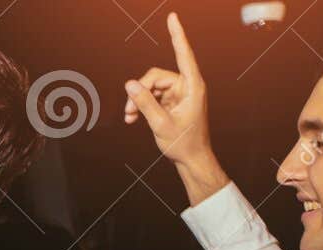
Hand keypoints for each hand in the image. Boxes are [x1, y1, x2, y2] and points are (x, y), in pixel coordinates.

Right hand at [123, 13, 229, 202]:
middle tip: (129, 111)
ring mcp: (179, 94)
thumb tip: (130, 83)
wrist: (191, 159)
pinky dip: (142, 106)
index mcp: (192, 86)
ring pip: (151, 87)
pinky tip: (133, 118)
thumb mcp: (160, 124)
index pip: (183, 54)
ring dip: (138, 101)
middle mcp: (187, 86)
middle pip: (156, 76)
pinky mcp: (172, 102)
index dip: (177, 34)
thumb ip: (144, 102)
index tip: (172, 17)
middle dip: (140, 91)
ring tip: (130, 118)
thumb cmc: (183, 143)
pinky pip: (153, 97)